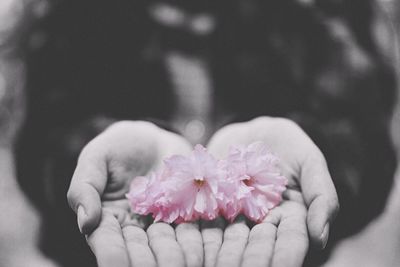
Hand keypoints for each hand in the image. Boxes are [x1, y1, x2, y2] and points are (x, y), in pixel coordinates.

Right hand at [67, 121, 202, 266]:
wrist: (153, 139)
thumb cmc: (118, 147)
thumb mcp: (96, 158)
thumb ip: (85, 187)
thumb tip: (85, 222)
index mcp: (107, 221)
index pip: (108, 244)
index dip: (113, 255)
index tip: (117, 263)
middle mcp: (134, 230)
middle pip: (140, 252)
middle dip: (148, 261)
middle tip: (163, 264)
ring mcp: (162, 224)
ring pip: (167, 247)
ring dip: (175, 255)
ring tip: (186, 260)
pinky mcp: (185, 215)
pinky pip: (191, 231)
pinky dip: (197, 240)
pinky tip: (203, 248)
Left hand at [205, 116, 338, 266]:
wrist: (252, 131)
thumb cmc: (287, 144)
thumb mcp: (310, 162)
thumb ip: (321, 196)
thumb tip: (320, 238)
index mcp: (291, 219)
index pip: (289, 243)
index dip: (284, 256)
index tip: (273, 265)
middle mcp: (263, 224)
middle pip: (256, 247)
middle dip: (247, 258)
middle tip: (233, 266)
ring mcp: (236, 217)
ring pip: (228, 240)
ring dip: (219, 251)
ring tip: (209, 259)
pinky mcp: (213, 208)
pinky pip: (204, 221)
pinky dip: (197, 231)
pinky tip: (187, 239)